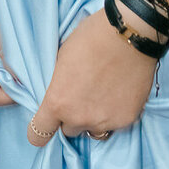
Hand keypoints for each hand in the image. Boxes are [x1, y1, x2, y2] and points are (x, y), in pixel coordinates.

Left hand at [27, 8, 156, 147]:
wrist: (129, 34)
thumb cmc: (91, 37)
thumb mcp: (61, 57)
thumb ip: (57, 84)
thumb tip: (57, 94)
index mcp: (58, 102)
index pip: (39, 134)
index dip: (39, 131)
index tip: (45, 125)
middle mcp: (79, 117)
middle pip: (69, 129)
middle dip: (71, 116)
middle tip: (81, 96)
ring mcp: (104, 121)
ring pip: (93, 129)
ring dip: (93, 116)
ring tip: (102, 93)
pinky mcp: (126, 119)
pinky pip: (114, 123)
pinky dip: (114, 112)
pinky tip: (118, 92)